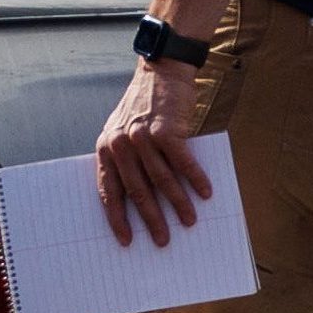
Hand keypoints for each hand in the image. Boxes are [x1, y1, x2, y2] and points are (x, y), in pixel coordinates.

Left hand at [91, 56, 212, 246]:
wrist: (161, 71)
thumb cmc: (145, 106)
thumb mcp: (124, 131)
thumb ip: (129, 160)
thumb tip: (147, 200)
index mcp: (106, 149)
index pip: (109, 191)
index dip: (117, 218)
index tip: (126, 240)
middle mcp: (121, 145)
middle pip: (137, 192)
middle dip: (151, 220)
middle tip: (163, 240)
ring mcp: (142, 138)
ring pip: (162, 182)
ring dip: (178, 204)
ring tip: (188, 221)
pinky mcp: (166, 131)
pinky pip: (183, 163)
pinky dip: (196, 180)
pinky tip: (205, 194)